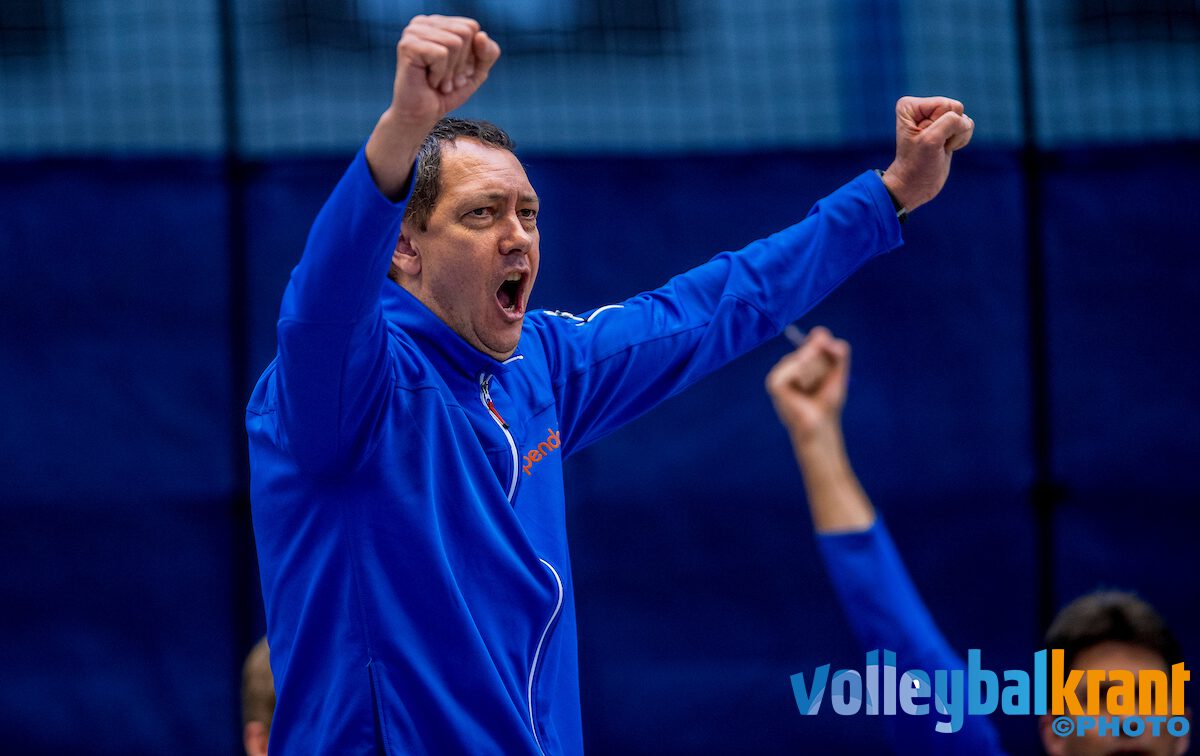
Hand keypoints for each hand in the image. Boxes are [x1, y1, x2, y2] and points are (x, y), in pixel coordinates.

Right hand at [366, 16, 500, 196]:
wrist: (422, 116)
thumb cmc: (446, 93)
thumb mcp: (476, 71)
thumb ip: (488, 52)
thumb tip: (481, 35)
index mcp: (438, 23)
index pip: (472, 27)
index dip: (471, 55)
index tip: (456, 72)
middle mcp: (423, 22)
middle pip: (465, 32)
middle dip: (461, 63)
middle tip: (447, 80)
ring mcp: (413, 32)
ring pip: (455, 42)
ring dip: (450, 71)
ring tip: (438, 82)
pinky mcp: (407, 45)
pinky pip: (441, 54)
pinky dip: (440, 74)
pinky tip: (428, 81)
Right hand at [765, 327, 850, 447]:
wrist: (820, 424)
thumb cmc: (827, 401)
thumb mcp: (838, 372)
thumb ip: (838, 352)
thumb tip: (822, 334)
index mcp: (802, 358)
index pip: (819, 338)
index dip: (828, 351)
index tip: (830, 368)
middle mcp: (789, 362)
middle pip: (813, 347)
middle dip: (823, 367)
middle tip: (820, 385)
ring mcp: (780, 371)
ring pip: (804, 357)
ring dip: (815, 375)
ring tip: (810, 391)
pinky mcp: (774, 382)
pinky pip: (793, 367)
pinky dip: (802, 377)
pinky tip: (801, 390)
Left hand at [882, 96, 974, 211]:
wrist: (915, 186)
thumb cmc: (917, 164)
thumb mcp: (931, 140)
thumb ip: (951, 121)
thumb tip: (965, 120)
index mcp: (911, 106)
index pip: (945, 104)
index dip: (941, 126)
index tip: (926, 141)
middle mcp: (922, 108)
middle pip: (956, 108)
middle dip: (950, 131)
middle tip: (934, 146)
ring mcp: (936, 117)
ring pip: (964, 118)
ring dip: (956, 137)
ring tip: (939, 148)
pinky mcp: (947, 128)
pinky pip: (967, 126)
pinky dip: (960, 140)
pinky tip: (945, 149)